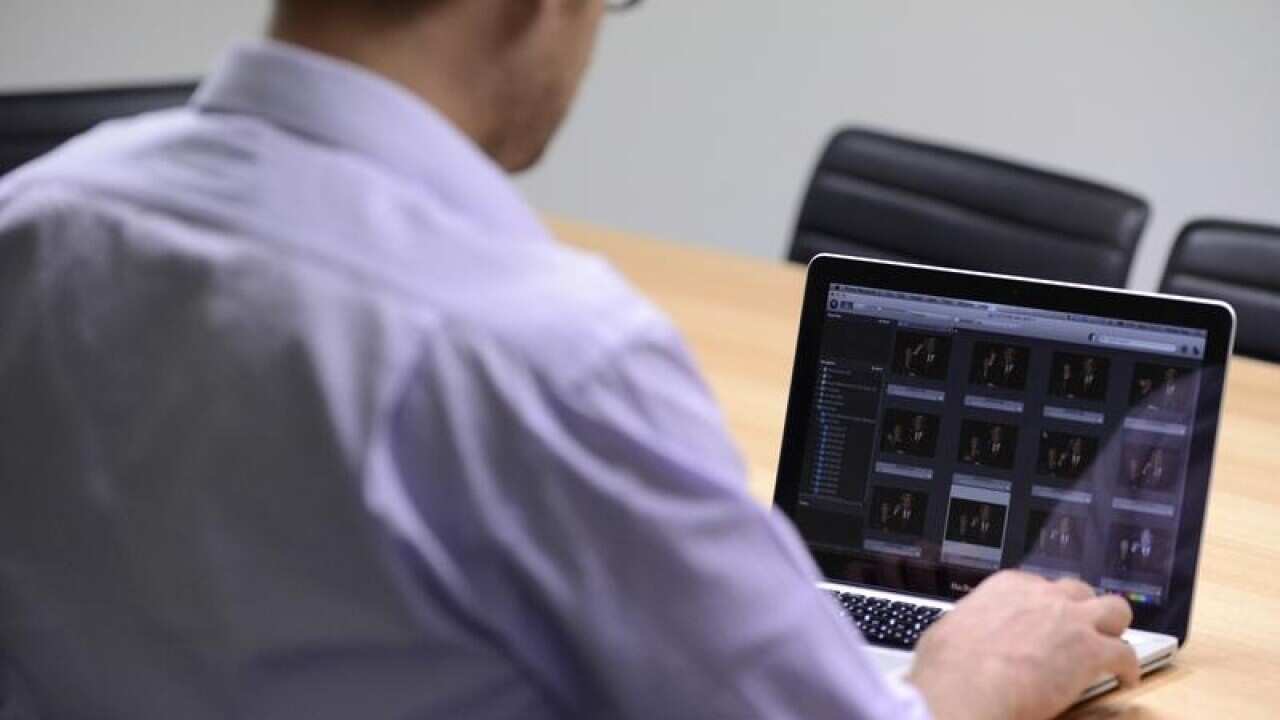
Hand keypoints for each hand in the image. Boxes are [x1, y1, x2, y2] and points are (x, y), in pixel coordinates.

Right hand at [907, 570, 1138, 719]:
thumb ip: (967, 628)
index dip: (1045, 606)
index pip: (1038, 586)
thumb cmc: (948, 666)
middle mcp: (1043, 596)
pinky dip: (1128, 668)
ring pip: (1114, 609)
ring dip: (1113, 628)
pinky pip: (1125, 654)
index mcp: (1007, 587)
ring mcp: (1071, 621)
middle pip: (1079, 592)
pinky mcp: (1091, 652)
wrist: (968, 687)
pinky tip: (1126, 680)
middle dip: (1082, 610)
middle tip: (1078, 632)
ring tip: (1110, 647)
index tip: (1044, 622)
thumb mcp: (948, 632)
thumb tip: (958, 640)